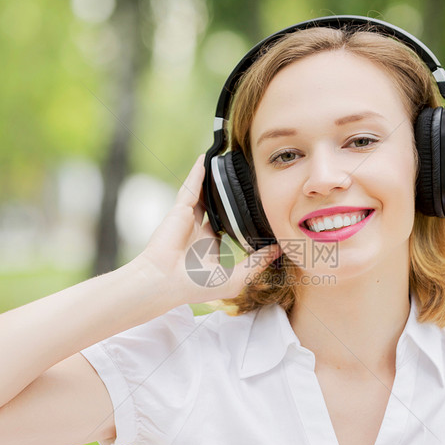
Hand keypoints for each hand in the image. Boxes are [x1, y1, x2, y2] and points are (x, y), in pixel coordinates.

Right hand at [137, 154, 280, 304]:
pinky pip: (191, 187)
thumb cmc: (196, 285)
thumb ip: (257, 263)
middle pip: (217, 207)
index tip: (260, 210)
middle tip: (245, 180)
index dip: (241, 219)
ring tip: (226, 162)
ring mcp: (188, 219)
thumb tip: (279, 249)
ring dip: (213, 180)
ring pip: (203, 194)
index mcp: (209, 247)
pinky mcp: (179, 210)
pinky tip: (205, 159)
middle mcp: (199, 231)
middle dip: (227, 196)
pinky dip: (197, 173)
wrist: (165, 281)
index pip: (228, 227)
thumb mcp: (235, 278)